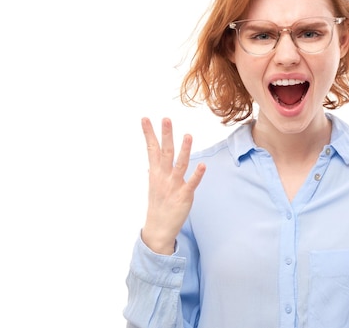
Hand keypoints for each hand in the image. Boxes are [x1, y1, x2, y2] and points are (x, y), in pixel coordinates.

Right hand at [140, 117, 205, 254]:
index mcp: (155, 173)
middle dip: (165, 135)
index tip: (145, 118)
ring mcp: (173, 186)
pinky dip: (197, 175)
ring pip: (179, 164)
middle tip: (165, 119)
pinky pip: (191, 183)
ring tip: (188, 135)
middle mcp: (163, 177)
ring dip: (184, 150)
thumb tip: (151, 162)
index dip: (149, 134)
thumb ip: (155, 171)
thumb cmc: (158, 204)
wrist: (158, 229)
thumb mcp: (154, 185)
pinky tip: (203, 165)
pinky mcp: (184, 196)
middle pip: (165, 152)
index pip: (152, 149)